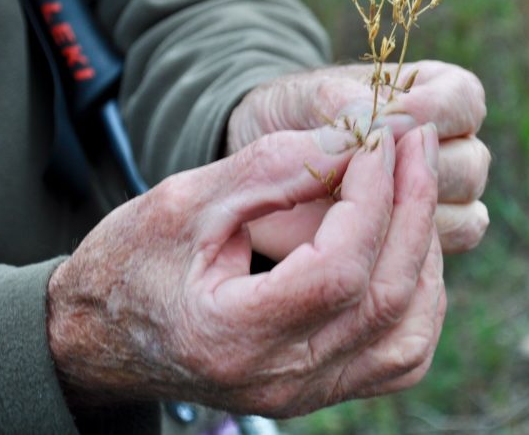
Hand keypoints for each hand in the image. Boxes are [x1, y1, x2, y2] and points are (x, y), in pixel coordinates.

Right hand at [47, 125, 444, 416]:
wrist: (103, 336)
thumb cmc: (131, 264)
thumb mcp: (185, 201)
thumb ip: (272, 168)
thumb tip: (355, 138)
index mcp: (234, 335)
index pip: (339, 268)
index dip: (371, 194)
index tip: (376, 137)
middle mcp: (281, 378)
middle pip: (388, 296)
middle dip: (413, 207)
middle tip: (415, 142)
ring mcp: (309, 391)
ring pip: (410, 333)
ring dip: (424, 251)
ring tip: (411, 186)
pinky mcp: (324, 388)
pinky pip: (402, 353)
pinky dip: (420, 294)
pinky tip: (405, 244)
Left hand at [227, 60, 489, 255]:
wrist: (264, 172)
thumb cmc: (288, 122)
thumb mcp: (299, 98)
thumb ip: (335, 102)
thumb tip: (372, 121)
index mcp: (438, 93)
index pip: (463, 100)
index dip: (428, 113)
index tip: (375, 127)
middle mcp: (455, 147)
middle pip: (470, 164)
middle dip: (409, 174)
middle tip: (346, 176)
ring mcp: (447, 200)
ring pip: (463, 215)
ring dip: (404, 215)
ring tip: (343, 208)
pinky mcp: (428, 247)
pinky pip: (438, 257)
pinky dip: (402, 252)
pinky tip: (357, 242)